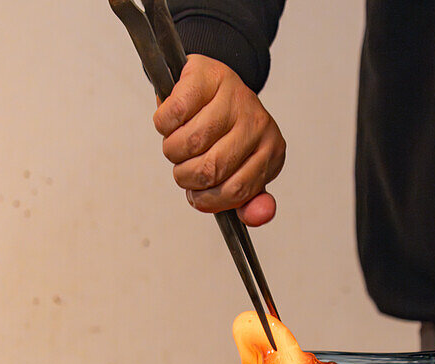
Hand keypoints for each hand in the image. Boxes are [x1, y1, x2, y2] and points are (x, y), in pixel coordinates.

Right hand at [153, 55, 284, 226]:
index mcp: (270, 150)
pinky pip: (174, 115)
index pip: (237, 190)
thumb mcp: (241, 168)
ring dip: (173, 151)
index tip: (198, 194)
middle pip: (210, 169)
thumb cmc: (224, 130)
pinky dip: (164, 124)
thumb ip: (248, 198)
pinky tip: (173, 121)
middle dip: (186, 176)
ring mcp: (234, 97)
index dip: (207, 199)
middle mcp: (257, 123)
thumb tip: (258, 216)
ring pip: (190, 143)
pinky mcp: (206, 77)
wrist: (212, 82)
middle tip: (184, 166)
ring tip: (178, 143)